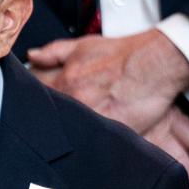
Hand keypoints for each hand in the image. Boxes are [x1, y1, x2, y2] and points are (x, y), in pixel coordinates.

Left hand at [28, 29, 188, 133]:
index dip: (35, 101)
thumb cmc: (123, 55)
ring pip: (71, 133)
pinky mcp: (112, 131)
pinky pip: (94, 142)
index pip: (36, 96)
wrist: (154, 63)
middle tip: (56, 120)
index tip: (37, 106)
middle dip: (53, 120)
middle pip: (52, 120)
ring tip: (76, 130)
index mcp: (64, 82)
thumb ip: (54, 52)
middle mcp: (76, 102)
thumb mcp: (84, 46)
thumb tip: (33, 56)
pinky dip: (90, 141)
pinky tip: (92, 138)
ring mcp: (94, 118)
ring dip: (71, 132)